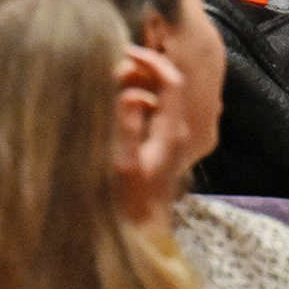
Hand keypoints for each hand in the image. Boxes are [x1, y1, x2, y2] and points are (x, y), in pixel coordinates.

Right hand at [111, 45, 192, 220]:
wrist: (143, 236)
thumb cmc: (129, 204)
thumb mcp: (124, 164)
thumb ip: (127, 126)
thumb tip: (130, 94)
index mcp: (173, 130)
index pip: (172, 81)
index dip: (152, 61)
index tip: (126, 52)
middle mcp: (179, 130)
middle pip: (167, 86)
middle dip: (142, 72)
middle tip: (111, 68)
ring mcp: (173, 138)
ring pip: (160, 99)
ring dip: (138, 86)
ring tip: (110, 83)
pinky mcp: (164, 147)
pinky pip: (155, 113)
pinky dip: (138, 102)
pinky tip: (117, 106)